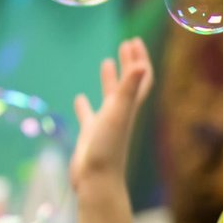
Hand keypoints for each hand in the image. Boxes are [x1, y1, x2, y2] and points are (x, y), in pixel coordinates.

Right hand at [69, 38, 152, 193]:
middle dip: (128, 63)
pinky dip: (84, 106)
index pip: (140, 78)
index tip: (135, 41)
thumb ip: (129, 89)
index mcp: (128, 106)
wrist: (97, 181)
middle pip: (127, 84)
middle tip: (125, 44)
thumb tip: (142, 64)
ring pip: (109, 98)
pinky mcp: (90, 136)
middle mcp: (119, 114)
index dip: (140, 60)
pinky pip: (88, 117)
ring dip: (109, 80)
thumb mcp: (118, 113)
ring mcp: (105, 125)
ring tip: (106, 62)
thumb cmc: (109, 147)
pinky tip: (79, 98)